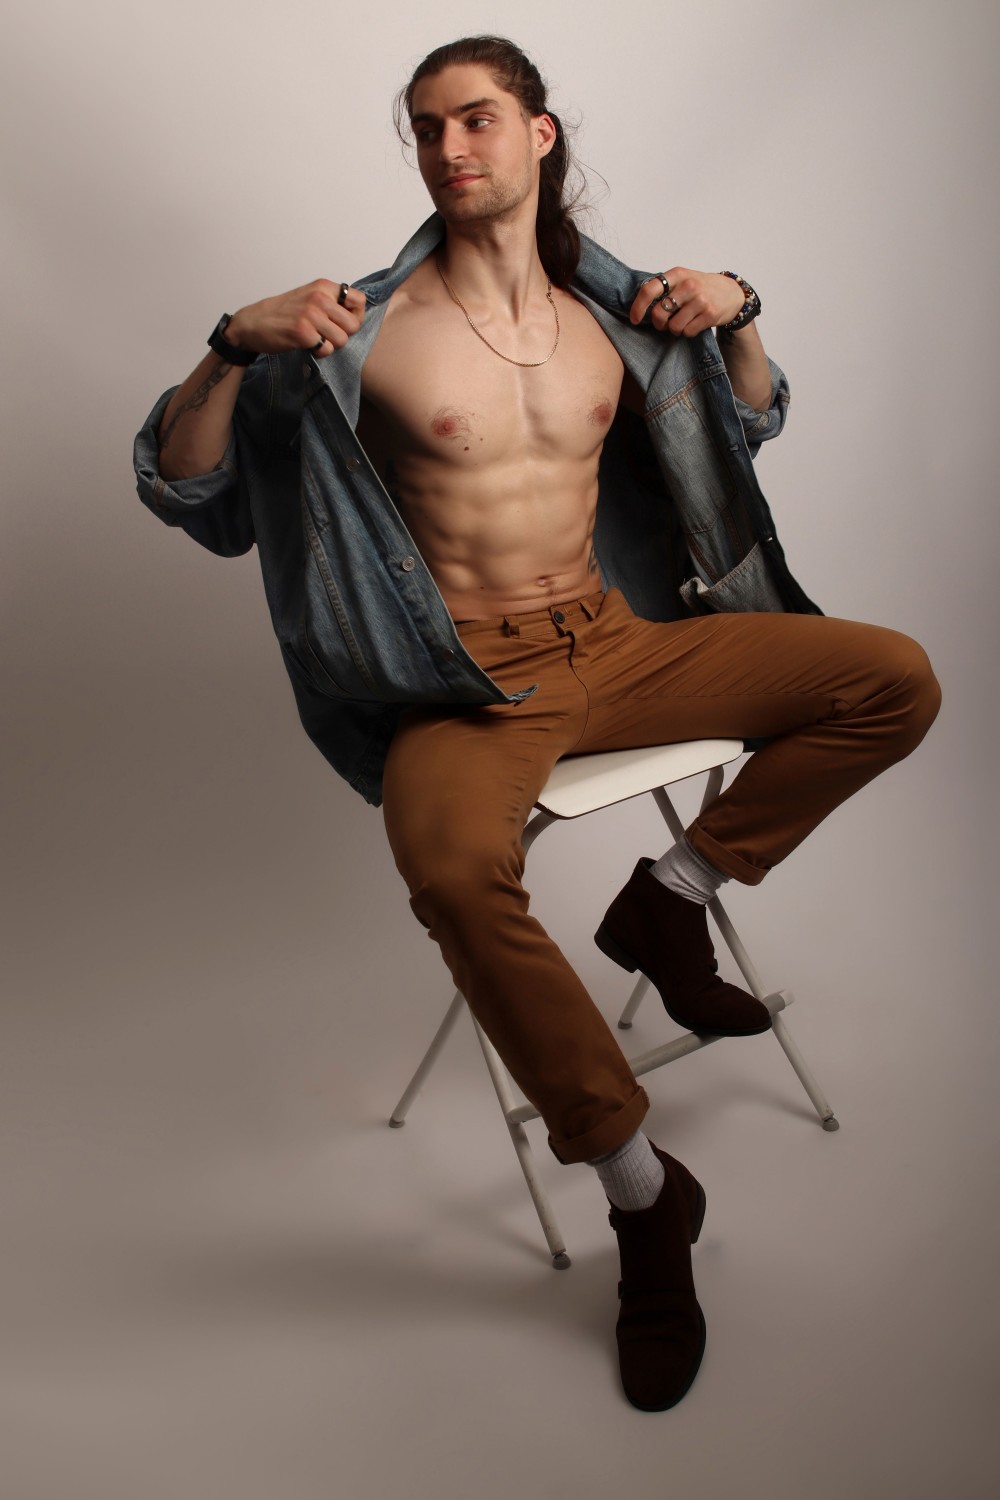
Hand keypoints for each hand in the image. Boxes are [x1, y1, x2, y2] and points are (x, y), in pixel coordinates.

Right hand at [225, 280, 365, 357]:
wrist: (252, 322)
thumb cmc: (282, 312)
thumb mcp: (309, 296)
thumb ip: (331, 302)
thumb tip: (357, 314)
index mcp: (323, 286)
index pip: (359, 300)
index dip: (356, 316)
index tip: (343, 322)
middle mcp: (319, 298)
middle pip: (354, 325)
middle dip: (343, 334)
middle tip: (327, 335)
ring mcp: (311, 315)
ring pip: (342, 339)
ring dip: (331, 345)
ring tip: (316, 340)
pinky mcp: (303, 333)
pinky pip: (326, 349)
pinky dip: (319, 352)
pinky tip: (308, 346)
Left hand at [630, 268, 744, 337]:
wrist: (732, 292)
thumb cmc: (702, 287)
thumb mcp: (684, 278)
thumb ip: (665, 288)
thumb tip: (640, 306)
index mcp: (677, 274)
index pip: (649, 289)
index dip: (638, 307)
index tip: (635, 319)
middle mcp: (688, 285)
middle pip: (660, 313)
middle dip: (659, 324)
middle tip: (664, 323)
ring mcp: (700, 300)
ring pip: (674, 326)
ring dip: (675, 330)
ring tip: (682, 322)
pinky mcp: (709, 314)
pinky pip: (687, 332)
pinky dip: (687, 332)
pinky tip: (694, 324)